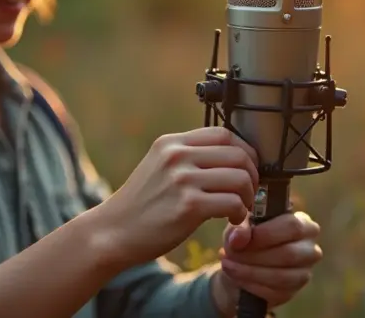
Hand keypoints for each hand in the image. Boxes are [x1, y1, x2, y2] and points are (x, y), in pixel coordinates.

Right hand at [95, 127, 259, 266]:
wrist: (112, 232)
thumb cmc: (141, 205)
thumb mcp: (159, 167)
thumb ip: (188, 157)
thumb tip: (231, 157)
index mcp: (171, 143)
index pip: (224, 133)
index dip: (245, 151)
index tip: (247, 169)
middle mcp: (177, 156)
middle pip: (238, 154)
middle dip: (252, 175)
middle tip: (248, 192)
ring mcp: (182, 180)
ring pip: (240, 178)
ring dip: (248, 196)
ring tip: (240, 208)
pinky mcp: (188, 206)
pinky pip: (232, 203)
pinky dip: (240, 213)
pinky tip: (232, 220)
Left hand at [211, 211, 322, 314]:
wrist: (240, 266)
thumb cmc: (246, 238)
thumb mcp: (239, 227)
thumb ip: (239, 228)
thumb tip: (239, 237)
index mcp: (303, 223)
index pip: (292, 226)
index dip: (265, 233)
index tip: (240, 238)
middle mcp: (310, 248)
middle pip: (289, 254)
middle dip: (255, 255)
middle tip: (230, 254)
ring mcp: (304, 272)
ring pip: (281, 276)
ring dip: (249, 272)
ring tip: (228, 265)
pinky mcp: (292, 292)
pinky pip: (272, 292)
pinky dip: (249, 284)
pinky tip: (235, 276)